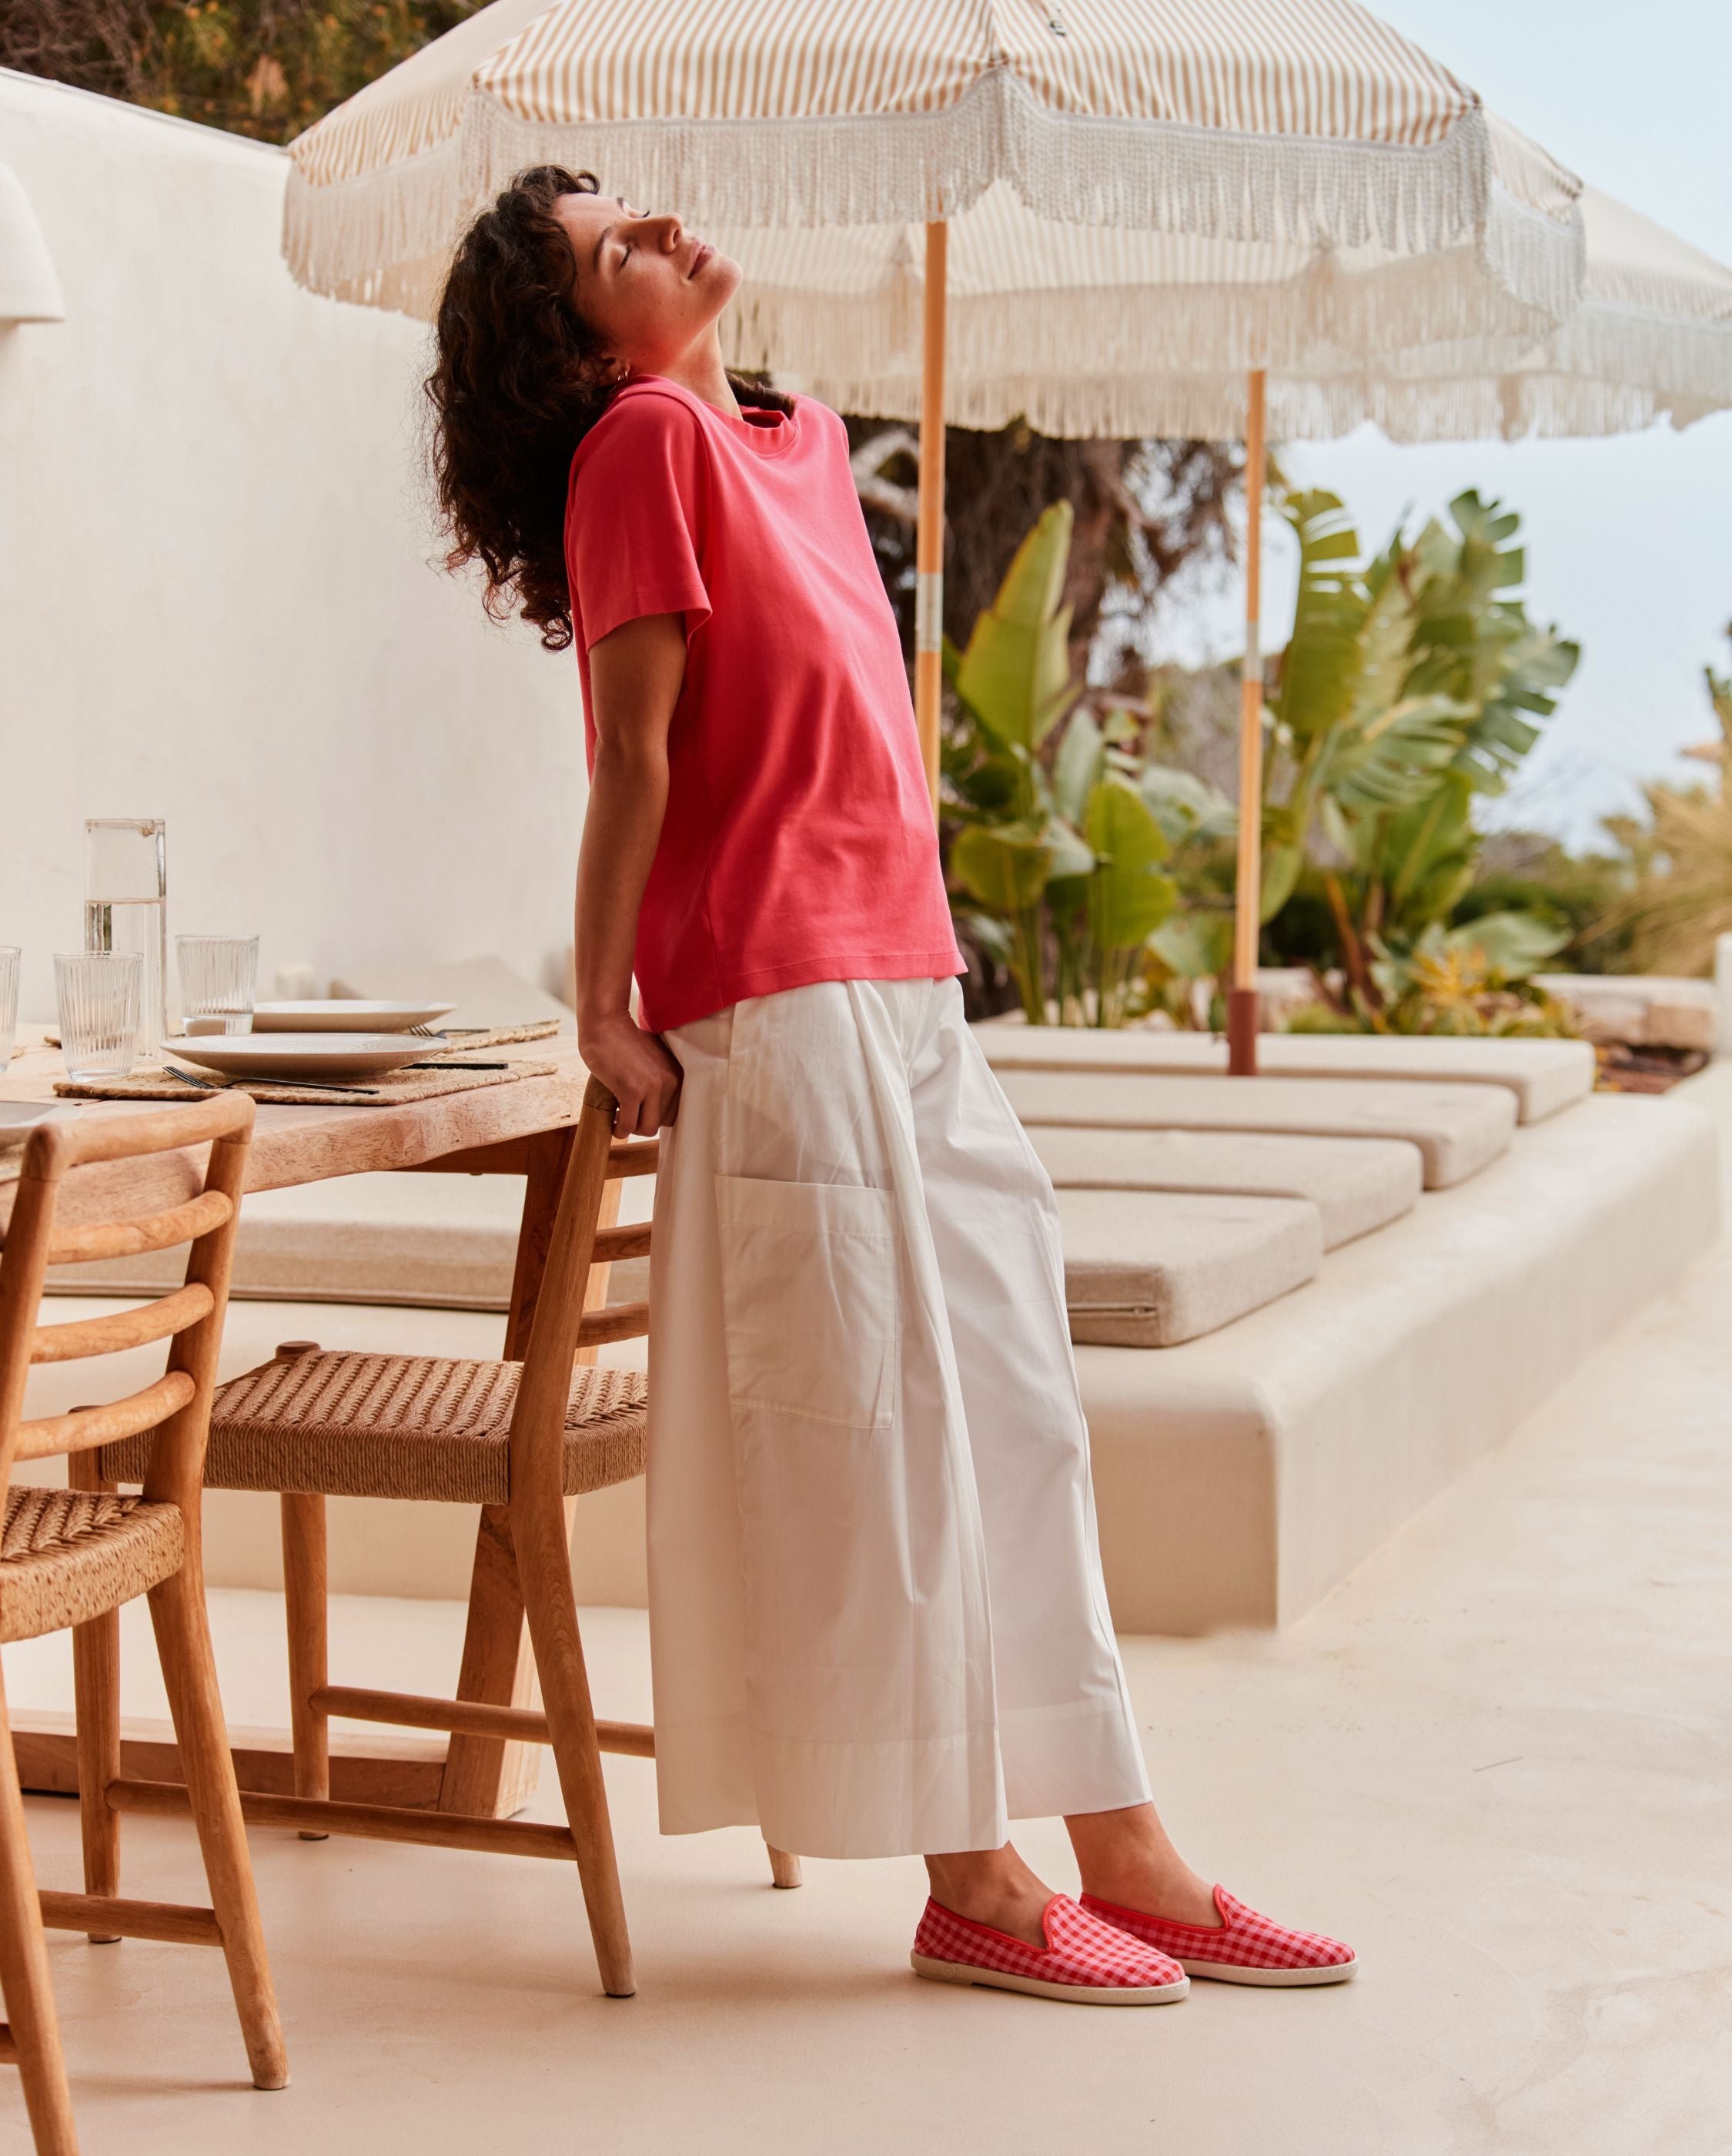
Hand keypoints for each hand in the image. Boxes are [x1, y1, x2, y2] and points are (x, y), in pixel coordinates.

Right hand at [579, 1011, 681, 1136]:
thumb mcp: (654, 1059)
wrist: (605, 1024)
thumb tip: (658, 1107)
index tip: (641, 1112)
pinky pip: (629, 1125)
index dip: (656, 1115)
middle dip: (643, 1123)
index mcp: (677, 1074)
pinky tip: (613, 1121)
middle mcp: (670, 1081)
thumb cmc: (624, 1041)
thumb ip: (661, 1079)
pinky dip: (619, 1129)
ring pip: (647, 1129)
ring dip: (632, 1128)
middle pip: (663, 1123)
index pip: (676, 1113)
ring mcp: (652, 1086)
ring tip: (621, 1119)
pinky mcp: (631, 1091)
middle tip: (628, 1115)